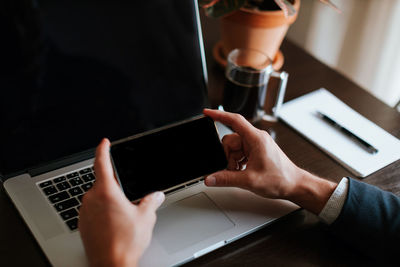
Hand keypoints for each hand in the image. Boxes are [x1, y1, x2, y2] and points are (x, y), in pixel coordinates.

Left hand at [79, 138, 164, 266]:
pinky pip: (92, 210)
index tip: (104, 142)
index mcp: (106, 192)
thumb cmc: (125, 242)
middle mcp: (92, 199)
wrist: (111, 264)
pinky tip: (113, 223)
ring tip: (122, 215)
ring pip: (97, 198)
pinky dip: (101, 212)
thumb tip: (157, 195)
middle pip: (102, 183)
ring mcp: (85, 212)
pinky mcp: (82, 224)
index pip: (101, 163)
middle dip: (114, 185)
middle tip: (126, 195)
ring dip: (107, 200)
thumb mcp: (145, 217)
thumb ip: (151, 201)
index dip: (103, 150)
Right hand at [203, 109, 336, 213]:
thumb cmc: (281, 179)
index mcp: (256, 139)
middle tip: (233, 168)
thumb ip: (226, 179)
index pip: (234, 120)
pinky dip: (237, 163)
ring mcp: (256, 145)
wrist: (294, 185)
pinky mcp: (256, 152)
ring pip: (233, 149)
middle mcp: (256, 139)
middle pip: (230, 140)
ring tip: (241, 172)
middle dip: (227, 155)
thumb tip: (210, 178)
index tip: (207, 113)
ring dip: (232, 161)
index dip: (219, 115)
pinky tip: (243, 171)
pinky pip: (239, 153)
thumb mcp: (249, 181)